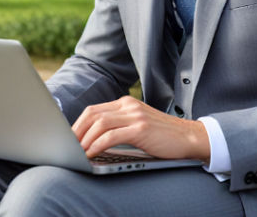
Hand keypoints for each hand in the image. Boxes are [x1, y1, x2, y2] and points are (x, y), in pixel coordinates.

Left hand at [72, 96, 210, 163]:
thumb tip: (94, 139)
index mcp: (126, 103)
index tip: (69, 139)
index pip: (94, 110)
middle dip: (76, 131)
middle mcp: (129, 105)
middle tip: (67, 146)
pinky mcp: (140, 128)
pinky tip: (91, 153)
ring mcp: (135, 115)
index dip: (78, 124)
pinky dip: (97, 144)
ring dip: (84, 140)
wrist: (188, 137)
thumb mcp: (138, 125)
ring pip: (99, 123)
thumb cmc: (162, 136)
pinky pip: (111, 135)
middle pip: (93, 114)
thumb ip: (119, 126)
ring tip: (77, 153)